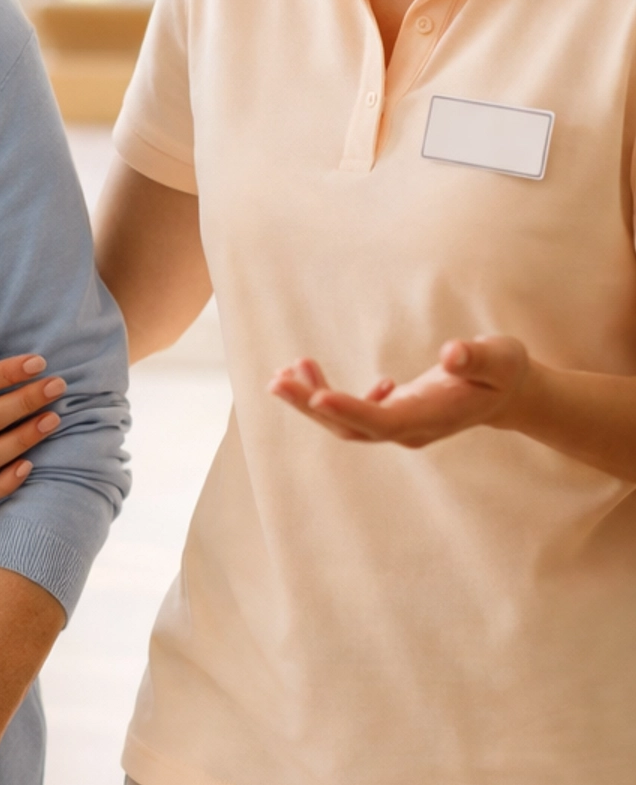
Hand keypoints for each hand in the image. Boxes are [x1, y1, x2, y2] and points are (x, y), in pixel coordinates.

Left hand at [268, 335, 530, 449]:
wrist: (508, 393)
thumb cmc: (503, 371)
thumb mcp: (500, 358)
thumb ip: (477, 357)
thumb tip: (452, 354)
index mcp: (432, 417)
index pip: (383, 423)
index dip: (350, 411)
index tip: (317, 397)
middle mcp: (410, 430)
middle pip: (352, 429)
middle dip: (312, 407)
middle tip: (276, 381)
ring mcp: (399, 427)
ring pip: (346, 424)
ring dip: (311, 401)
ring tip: (282, 374)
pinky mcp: (393, 417)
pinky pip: (351, 413)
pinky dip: (328, 394)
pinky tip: (313, 371)